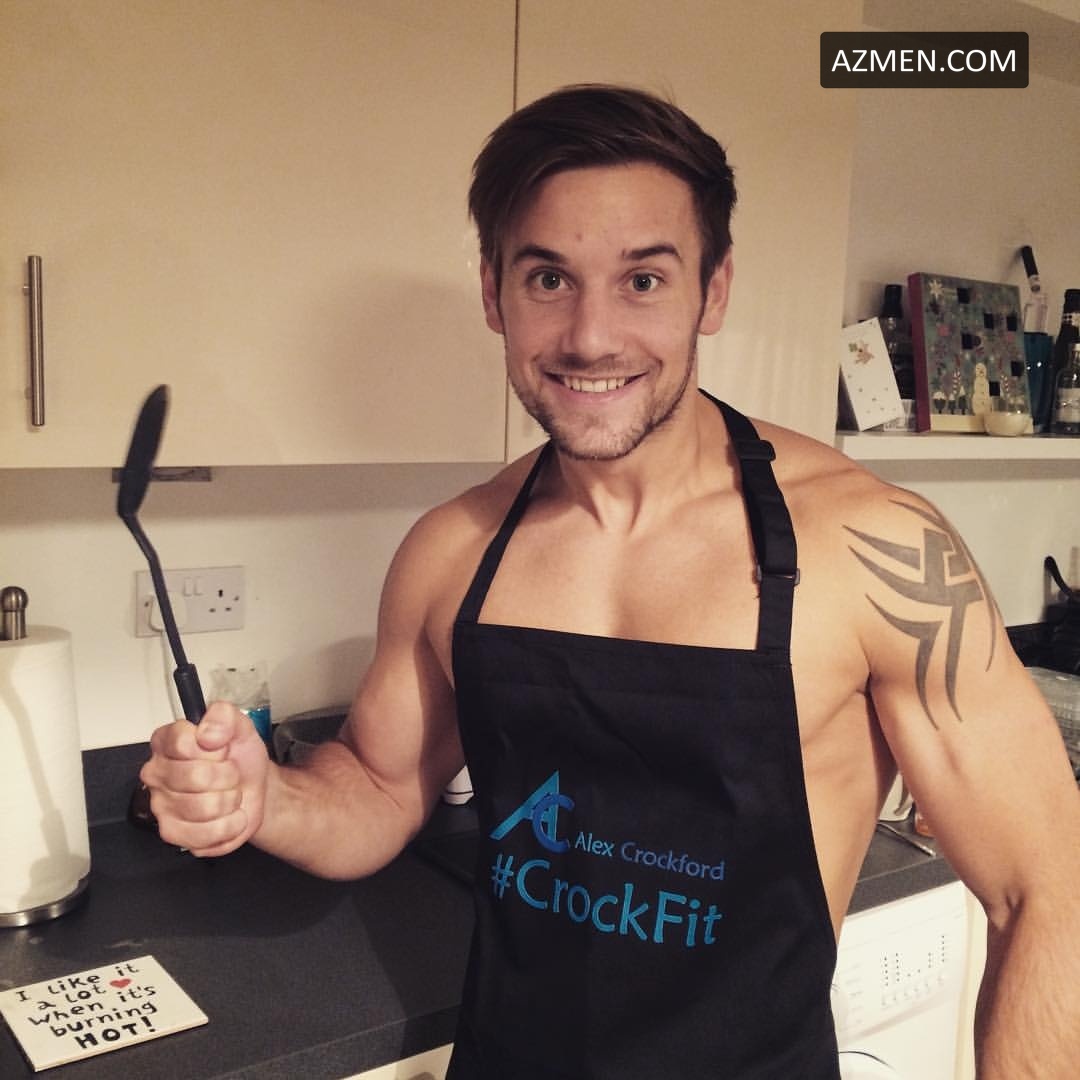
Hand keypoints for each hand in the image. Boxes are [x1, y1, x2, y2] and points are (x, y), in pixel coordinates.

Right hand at [140, 701, 270, 856]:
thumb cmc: (239, 757)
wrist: (253, 787)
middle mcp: (157, 774)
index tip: (221, 748)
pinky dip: (229, 825)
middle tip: (229, 773)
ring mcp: (161, 806)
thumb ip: (224, 716)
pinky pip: (206, 834)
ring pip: (203, 807)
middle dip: (227, 776)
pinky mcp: (174, 834)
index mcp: (166, 742)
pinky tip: (228, 815)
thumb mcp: (240, 725)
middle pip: (195, 777)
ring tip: (229, 794)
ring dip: (230, 801)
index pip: (182, 742)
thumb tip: (207, 732)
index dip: (213, 747)